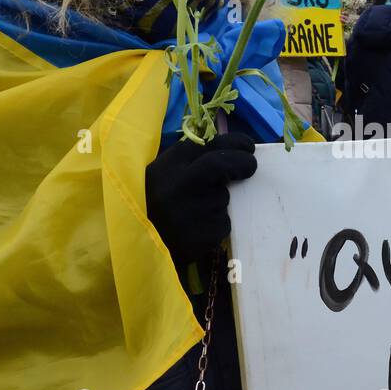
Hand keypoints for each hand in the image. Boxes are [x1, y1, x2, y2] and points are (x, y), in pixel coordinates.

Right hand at [145, 132, 257, 263]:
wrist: (140, 245)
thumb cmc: (155, 204)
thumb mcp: (162, 174)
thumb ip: (191, 161)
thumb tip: (231, 150)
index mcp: (168, 165)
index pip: (208, 144)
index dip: (236, 143)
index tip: (248, 147)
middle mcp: (178, 185)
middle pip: (219, 164)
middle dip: (242, 162)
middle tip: (250, 167)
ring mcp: (190, 211)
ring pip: (222, 198)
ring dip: (219, 202)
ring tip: (198, 212)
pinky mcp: (201, 235)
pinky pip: (222, 224)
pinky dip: (217, 224)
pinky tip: (199, 229)